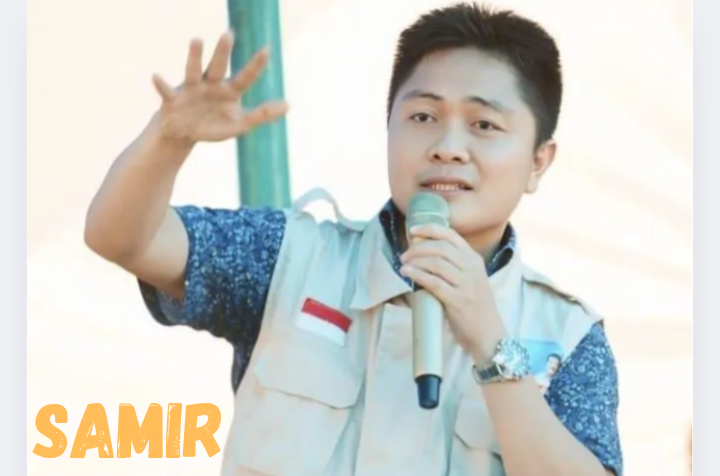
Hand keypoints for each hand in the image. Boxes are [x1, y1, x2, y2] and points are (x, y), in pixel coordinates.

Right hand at [151, 31, 288, 143]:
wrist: (184, 133)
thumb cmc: (213, 124)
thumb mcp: (240, 123)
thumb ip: (263, 114)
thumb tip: (289, 105)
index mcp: (229, 90)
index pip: (246, 77)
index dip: (256, 65)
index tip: (267, 49)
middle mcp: (210, 84)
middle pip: (218, 66)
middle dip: (223, 51)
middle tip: (229, 34)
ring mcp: (191, 89)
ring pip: (193, 69)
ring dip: (194, 56)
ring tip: (197, 40)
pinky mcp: (172, 99)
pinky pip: (166, 90)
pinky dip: (161, 84)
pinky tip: (156, 76)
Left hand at [399, 224, 506, 362]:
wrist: (488, 334)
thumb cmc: (475, 307)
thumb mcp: (471, 279)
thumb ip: (454, 266)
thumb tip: (423, 254)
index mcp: (474, 260)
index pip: (451, 236)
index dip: (430, 229)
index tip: (413, 230)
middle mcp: (472, 268)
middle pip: (440, 248)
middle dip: (418, 248)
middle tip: (404, 254)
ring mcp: (466, 284)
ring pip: (436, 263)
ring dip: (415, 261)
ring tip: (403, 265)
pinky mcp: (458, 300)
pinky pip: (434, 282)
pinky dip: (418, 275)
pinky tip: (407, 273)